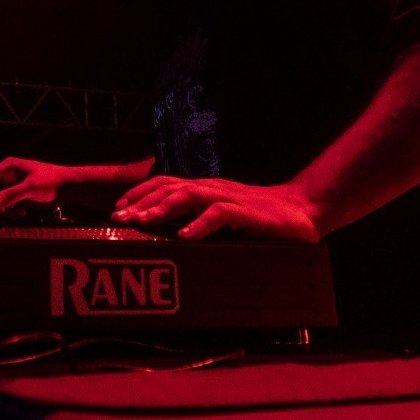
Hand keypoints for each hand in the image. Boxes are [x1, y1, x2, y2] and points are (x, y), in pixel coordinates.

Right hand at [0, 157, 74, 213]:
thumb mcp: (31, 187)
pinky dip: (9, 212)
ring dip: (2, 210)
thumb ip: (12, 194)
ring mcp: (12, 186)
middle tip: (4, 212)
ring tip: (17, 213)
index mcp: (8, 167)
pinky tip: (21, 212)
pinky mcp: (17, 196)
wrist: (67, 187)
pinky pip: (5, 206)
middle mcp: (8, 175)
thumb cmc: (53, 180)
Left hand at [112, 177, 320, 241]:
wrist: (301, 211)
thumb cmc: (260, 218)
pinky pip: (218, 214)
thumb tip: (169, 237)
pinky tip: (185, 236)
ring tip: (144, 223)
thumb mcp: (224, 217)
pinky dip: (199, 225)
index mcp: (205, 189)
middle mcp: (212, 188)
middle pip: (169, 187)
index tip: (117, 209)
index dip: (139, 194)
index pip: (165, 183)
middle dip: (141, 203)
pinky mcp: (246, 211)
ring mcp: (228, 198)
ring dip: (163, 208)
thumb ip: (200, 220)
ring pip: (189, 195)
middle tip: (119, 218)